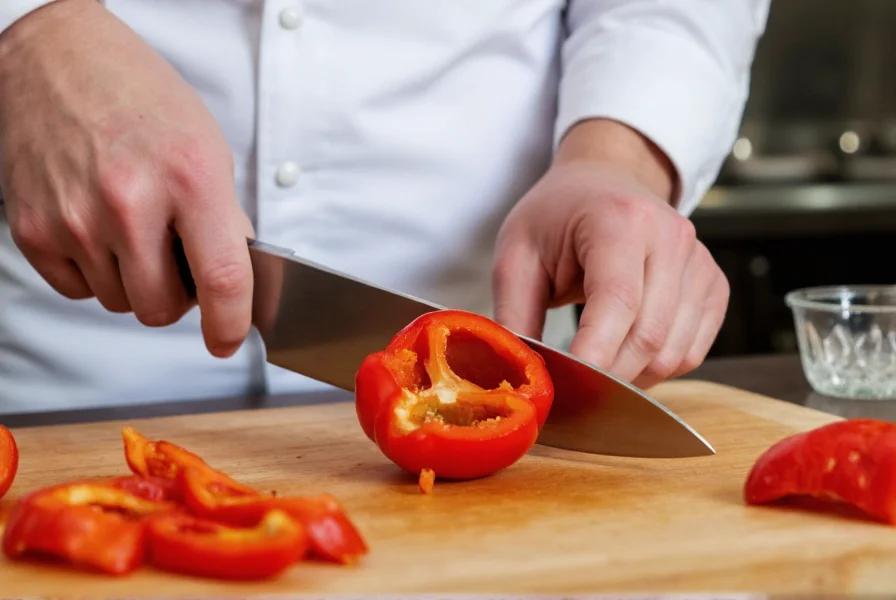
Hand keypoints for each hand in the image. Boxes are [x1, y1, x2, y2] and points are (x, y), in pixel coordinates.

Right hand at [0, 0, 253, 356]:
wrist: (60, 62)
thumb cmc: (141, 100)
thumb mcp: (208, 150)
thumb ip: (223, 220)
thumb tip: (234, 281)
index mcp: (189, 178)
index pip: (222, 279)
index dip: (230, 323)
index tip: (228, 339)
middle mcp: (130, 202)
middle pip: (162, 309)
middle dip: (178, 297)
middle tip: (178, 259)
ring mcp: (75, 219)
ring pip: (120, 303)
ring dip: (136, 282)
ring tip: (136, 230)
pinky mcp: (33, 230)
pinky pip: (78, 291)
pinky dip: (96, 274)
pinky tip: (100, 231)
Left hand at [492, 120, 729, 388]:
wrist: (604, 181)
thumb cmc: (556, 216)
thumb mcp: (516, 255)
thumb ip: (514, 313)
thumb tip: (522, 373)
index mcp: (620, 220)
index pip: (618, 302)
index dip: (594, 355)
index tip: (566, 388)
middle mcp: (671, 237)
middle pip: (649, 336)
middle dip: (608, 376)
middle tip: (572, 390)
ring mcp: (700, 262)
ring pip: (673, 353)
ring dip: (632, 378)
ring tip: (594, 370)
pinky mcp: (713, 286)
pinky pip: (692, 352)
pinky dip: (657, 369)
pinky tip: (625, 356)